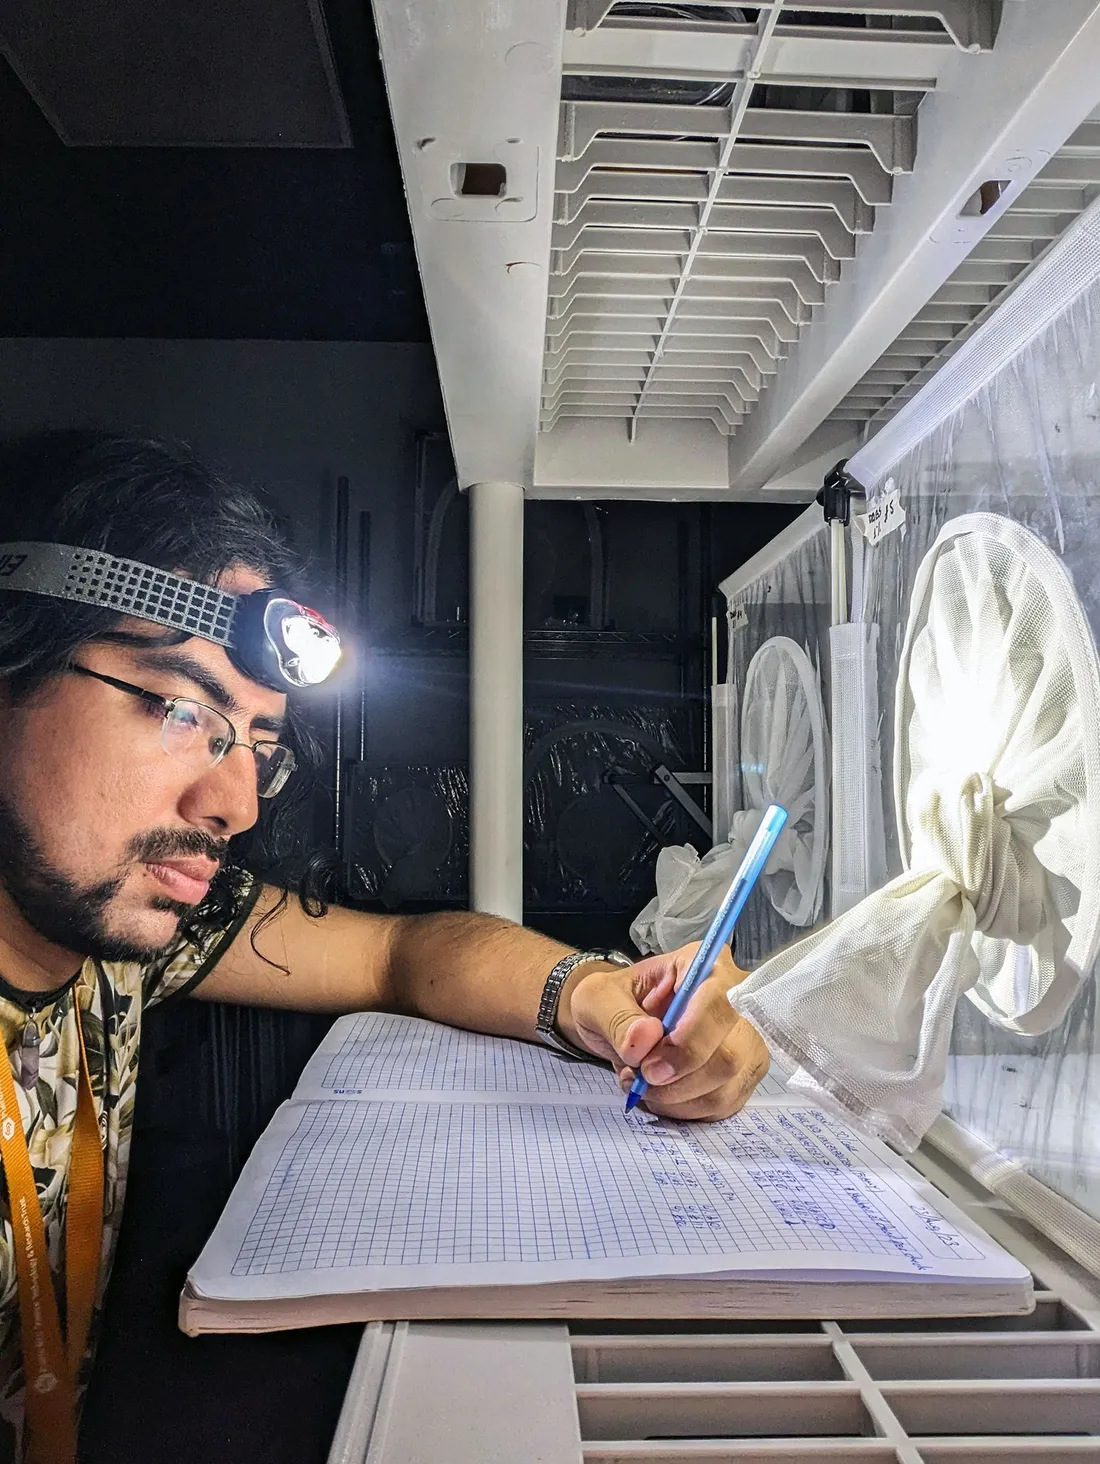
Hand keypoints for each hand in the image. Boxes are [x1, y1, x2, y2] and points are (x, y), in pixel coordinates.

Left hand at [560, 944, 768, 1120]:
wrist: (618, 1023)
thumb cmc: (612, 1002)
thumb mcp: (596, 999)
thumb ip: (617, 1016)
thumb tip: (646, 1038)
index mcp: (701, 966)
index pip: (718, 1003)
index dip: (688, 1042)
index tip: (649, 1066)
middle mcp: (734, 999)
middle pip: (732, 1052)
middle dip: (680, 1079)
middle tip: (643, 1078)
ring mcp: (743, 1039)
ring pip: (728, 1084)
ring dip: (678, 1097)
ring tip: (644, 1084)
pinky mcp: (740, 1074)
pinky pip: (723, 1104)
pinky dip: (685, 1109)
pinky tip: (662, 1095)